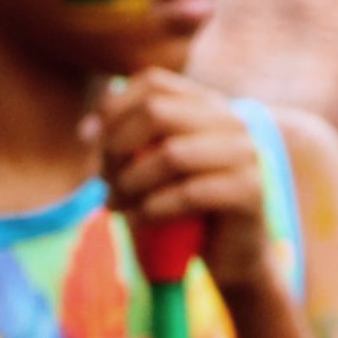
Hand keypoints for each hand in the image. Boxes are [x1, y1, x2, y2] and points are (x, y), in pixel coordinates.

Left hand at [97, 69, 274, 290]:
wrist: (229, 255)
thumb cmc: (181, 208)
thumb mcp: (146, 169)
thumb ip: (122, 143)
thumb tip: (87, 129)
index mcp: (206, 106)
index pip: (152, 82)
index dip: (113, 108)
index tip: (90, 140)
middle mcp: (230, 121)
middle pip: (157, 111)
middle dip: (117, 146)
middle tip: (104, 179)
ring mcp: (245, 153)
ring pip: (171, 154)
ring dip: (131, 182)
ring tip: (116, 204)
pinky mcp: (250, 190)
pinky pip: (189, 193)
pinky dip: (153, 208)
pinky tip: (138, 219)